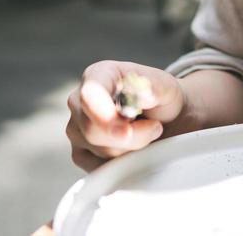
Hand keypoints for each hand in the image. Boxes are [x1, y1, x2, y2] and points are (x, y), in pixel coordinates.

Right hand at [66, 60, 184, 171]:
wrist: (164, 120)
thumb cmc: (162, 98)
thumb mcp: (167, 87)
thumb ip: (155, 87)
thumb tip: (143, 94)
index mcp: (98, 75)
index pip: (89, 95)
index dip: (104, 115)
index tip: (126, 131)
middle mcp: (79, 100)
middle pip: (92, 130)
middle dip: (130, 138)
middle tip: (155, 129)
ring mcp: (76, 129)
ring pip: (98, 151)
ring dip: (130, 149)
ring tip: (145, 132)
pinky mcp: (80, 154)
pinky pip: (98, 168)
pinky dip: (122, 163)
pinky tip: (133, 148)